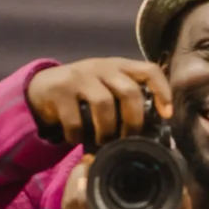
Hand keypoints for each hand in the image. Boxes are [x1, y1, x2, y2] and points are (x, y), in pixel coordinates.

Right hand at [27, 58, 171, 148]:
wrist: (42, 87)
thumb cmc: (83, 94)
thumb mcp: (106, 87)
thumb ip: (125, 99)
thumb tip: (150, 133)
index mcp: (119, 66)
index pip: (149, 70)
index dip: (162, 91)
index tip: (167, 114)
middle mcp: (101, 66)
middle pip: (129, 91)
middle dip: (134, 120)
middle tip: (130, 139)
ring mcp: (79, 76)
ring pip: (104, 104)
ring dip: (107, 130)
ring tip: (103, 142)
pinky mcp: (59, 90)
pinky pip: (75, 120)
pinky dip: (77, 136)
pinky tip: (76, 139)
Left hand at [61, 156, 192, 208]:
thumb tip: (182, 188)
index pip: (85, 204)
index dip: (83, 180)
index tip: (93, 161)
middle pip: (71, 202)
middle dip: (76, 177)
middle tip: (88, 160)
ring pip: (67, 206)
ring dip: (71, 184)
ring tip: (84, 167)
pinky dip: (71, 194)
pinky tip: (80, 182)